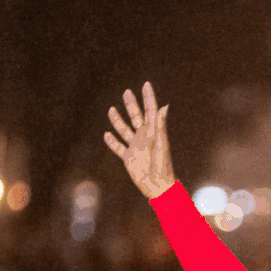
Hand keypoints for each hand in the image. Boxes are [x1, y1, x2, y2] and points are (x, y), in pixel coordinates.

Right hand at [103, 82, 177, 199]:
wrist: (158, 186)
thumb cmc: (162, 165)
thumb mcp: (161, 144)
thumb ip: (160, 126)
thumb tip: (163, 107)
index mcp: (153, 131)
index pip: (150, 110)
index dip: (148, 97)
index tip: (146, 84)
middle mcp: (144, 137)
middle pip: (136, 117)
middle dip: (131, 104)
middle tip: (127, 92)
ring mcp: (136, 146)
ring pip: (124, 129)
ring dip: (118, 120)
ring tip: (111, 109)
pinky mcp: (129, 157)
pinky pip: (119, 147)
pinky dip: (112, 141)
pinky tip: (106, 135)